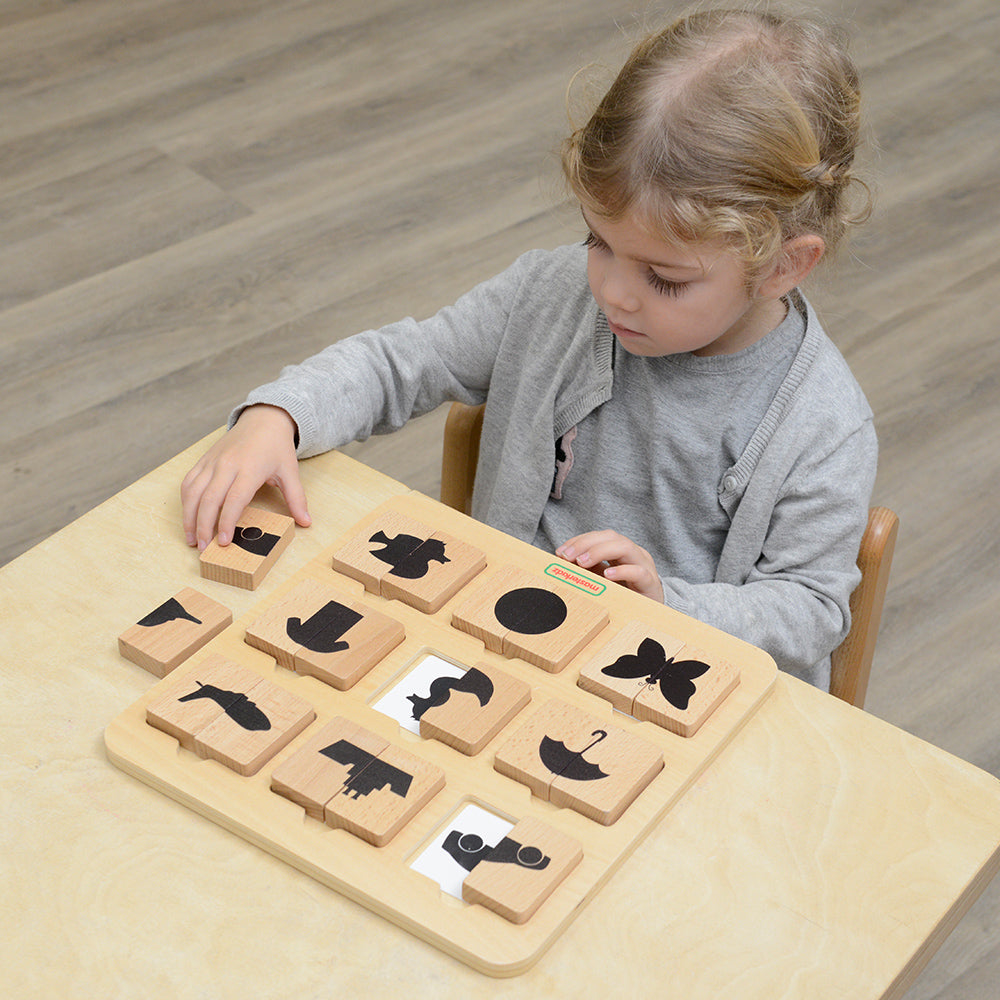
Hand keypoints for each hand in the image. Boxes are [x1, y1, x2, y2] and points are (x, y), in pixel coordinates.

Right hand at [180, 405, 310, 550]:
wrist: (263, 419)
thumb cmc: (276, 447)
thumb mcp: (290, 471)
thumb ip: (296, 498)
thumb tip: (306, 522)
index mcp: (249, 469)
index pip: (233, 500)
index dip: (226, 522)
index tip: (224, 542)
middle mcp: (227, 465)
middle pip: (209, 499)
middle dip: (204, 526)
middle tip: (204, 548)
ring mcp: (212, 462)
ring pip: (193, 492)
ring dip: (189, 517)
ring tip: (192, 538)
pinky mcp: (204, 460)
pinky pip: (189, 481)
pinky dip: (185, 500)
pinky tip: (188, 516)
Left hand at [555, 530, 663, 602]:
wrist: (653, 613)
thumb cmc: (626, 593)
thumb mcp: (602, 580)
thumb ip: (587, 569)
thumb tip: (562, 562)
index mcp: (620, 550)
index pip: (599, 536)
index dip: (579, 541)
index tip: (560, 552)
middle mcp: (633, 553)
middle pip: (611, 537)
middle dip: (586, 543)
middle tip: (567, 556)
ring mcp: (643, 565)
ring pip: (625, 547)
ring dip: (600, 551)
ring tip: (582, 562)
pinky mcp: (650, 582)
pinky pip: (638, 572)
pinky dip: (622, 571)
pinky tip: (607, 575)